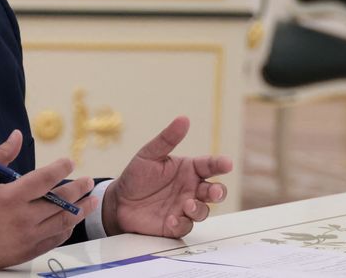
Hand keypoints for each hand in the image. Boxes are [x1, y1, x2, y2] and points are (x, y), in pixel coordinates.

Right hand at [0, 130, 96, 269]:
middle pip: (60, 201)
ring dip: (80, 210)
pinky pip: (54, 240)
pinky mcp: (26, 252)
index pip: (45, 179)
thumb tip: (17, 135)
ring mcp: (27, 237)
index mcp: (11, 196)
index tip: (69, 161)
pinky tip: (71, 221)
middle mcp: (23, 218)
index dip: (61, 168)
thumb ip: (0, 155)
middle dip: (79, 189)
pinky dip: (66, 229)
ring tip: (91, 201)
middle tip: (88, 181)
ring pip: (62, 222)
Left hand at [102, 116, 231, 237]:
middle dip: (217, 192)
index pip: (210, 165)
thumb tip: (183, 119)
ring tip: (187, 205)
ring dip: (199, 209)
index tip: (226, 163)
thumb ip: (167, 139)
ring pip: (203, 211)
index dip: (220, 164)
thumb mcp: (149, 154)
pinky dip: (180, 223)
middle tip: (213, 192)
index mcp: (188, 170)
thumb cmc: (137, 176)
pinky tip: (170, 218)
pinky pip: (185, 226)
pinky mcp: (175, 224)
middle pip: (214, 191)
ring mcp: (184, 207)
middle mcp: (190, 189)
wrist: (119, 201)